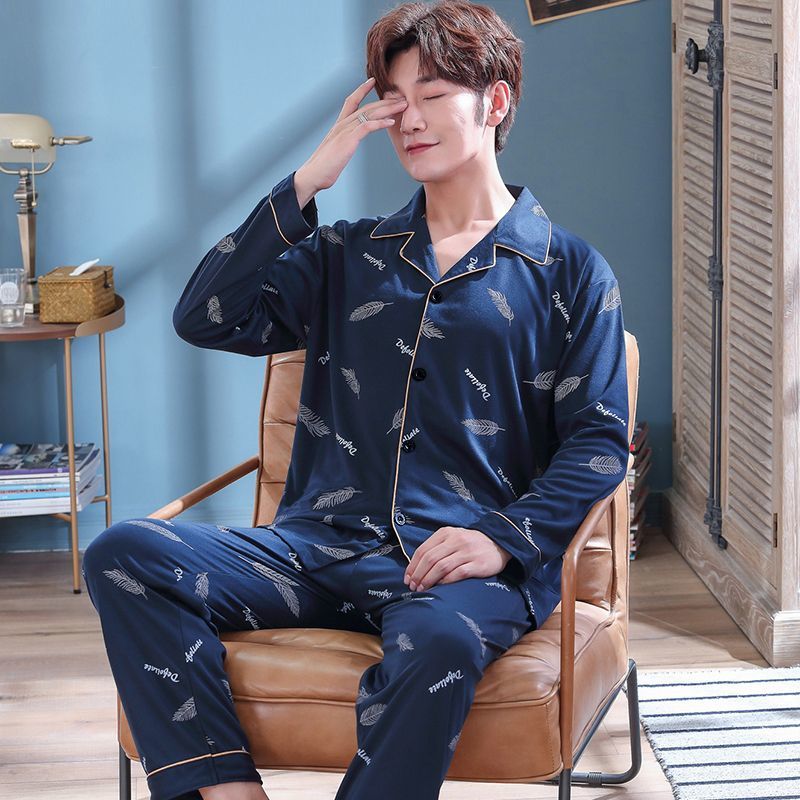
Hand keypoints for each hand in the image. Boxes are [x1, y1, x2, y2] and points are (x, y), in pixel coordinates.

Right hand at [295, 77, 407, 199]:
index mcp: (339, 125)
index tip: (372, 80)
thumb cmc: (325, 167)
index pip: (351, 101)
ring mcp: (344, 131)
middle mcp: (342, 124)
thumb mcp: (337, 150)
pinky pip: (366, 127)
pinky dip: (379, 123)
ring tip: (402, 106)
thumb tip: (349, 144)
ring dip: (387, 109)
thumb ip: (344, 143)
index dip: (361, 90)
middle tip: (401, 97)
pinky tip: (391, 122)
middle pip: (366, 107)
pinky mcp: (347, 141)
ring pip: (369, 114)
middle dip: (385, 101)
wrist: (313, 175)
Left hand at [403, 527, 512, 591]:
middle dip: (418, 575)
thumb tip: (416, 568)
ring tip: (422, 589)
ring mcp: (467, 552)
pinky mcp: (478, 563)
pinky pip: (457, 573)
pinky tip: (440, 587)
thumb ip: (437, 548)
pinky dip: (446, 581)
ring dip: (428, 580)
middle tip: (413, 586)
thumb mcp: (452, 538)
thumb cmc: (470, 544)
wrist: (499, 543)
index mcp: (446, 533)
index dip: (412, 566)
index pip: (423, 550)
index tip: (407, 578)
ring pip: (441, 567)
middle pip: (430, 559)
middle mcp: (456, 540)